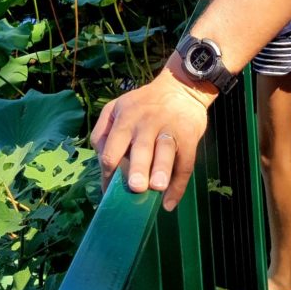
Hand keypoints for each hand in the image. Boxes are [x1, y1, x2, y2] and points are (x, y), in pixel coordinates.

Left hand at [91, 64, 210, 208]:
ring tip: (157, 187)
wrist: (180, 87)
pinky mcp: (188, 135)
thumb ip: (102, 132)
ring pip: (165, 150)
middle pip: (140, 147)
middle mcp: (146, 123)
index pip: (112, 147)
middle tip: (136, 187)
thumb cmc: (144, 105)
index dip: (109, 172)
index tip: (110, 193)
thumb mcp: (117, 107)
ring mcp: (169, 128)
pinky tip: (169, 202)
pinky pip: (185, 162)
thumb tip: (101, 166)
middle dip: (137, 167)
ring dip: (161, 169)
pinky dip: (179, 185)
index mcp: (125, 119)